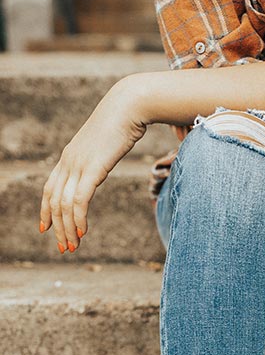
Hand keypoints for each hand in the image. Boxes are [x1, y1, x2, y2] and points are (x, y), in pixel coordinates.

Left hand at [39, 76, 146, 252]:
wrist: (128, 106)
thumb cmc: (122, 122)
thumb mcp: (105, 143)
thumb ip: (99, 157)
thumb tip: (103, 164)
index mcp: (69, 157)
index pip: (50, 188)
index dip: (45, 210)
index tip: (45, 229)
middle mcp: (68, 161)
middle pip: (54, 201)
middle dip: (57, 228)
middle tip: (64, 248)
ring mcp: (78, 164)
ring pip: (64, 204)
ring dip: (68, 229)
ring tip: (73, 246)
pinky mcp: (92, 168)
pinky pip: (80, 199)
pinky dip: (78, 218)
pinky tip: (82, 231)